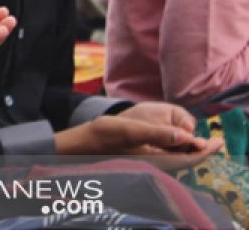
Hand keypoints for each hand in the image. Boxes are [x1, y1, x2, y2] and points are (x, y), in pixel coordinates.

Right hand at [55, 103, 218, 168]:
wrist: (80, 144)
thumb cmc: (103, 136)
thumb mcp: (130, 130)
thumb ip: (158, 133)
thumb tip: (187, 135)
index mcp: (156, 161)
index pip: (190, 158)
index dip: (205, 150)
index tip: (216, 141)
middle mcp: (154, 165)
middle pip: (184, 160)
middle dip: (197, 150)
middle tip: (209, 141)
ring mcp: (146, 163)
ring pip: (174, 159)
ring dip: (185, 149)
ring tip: (193, 139)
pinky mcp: (140, 160)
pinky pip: (164, 157)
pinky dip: (173, 149)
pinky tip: (170, 141)